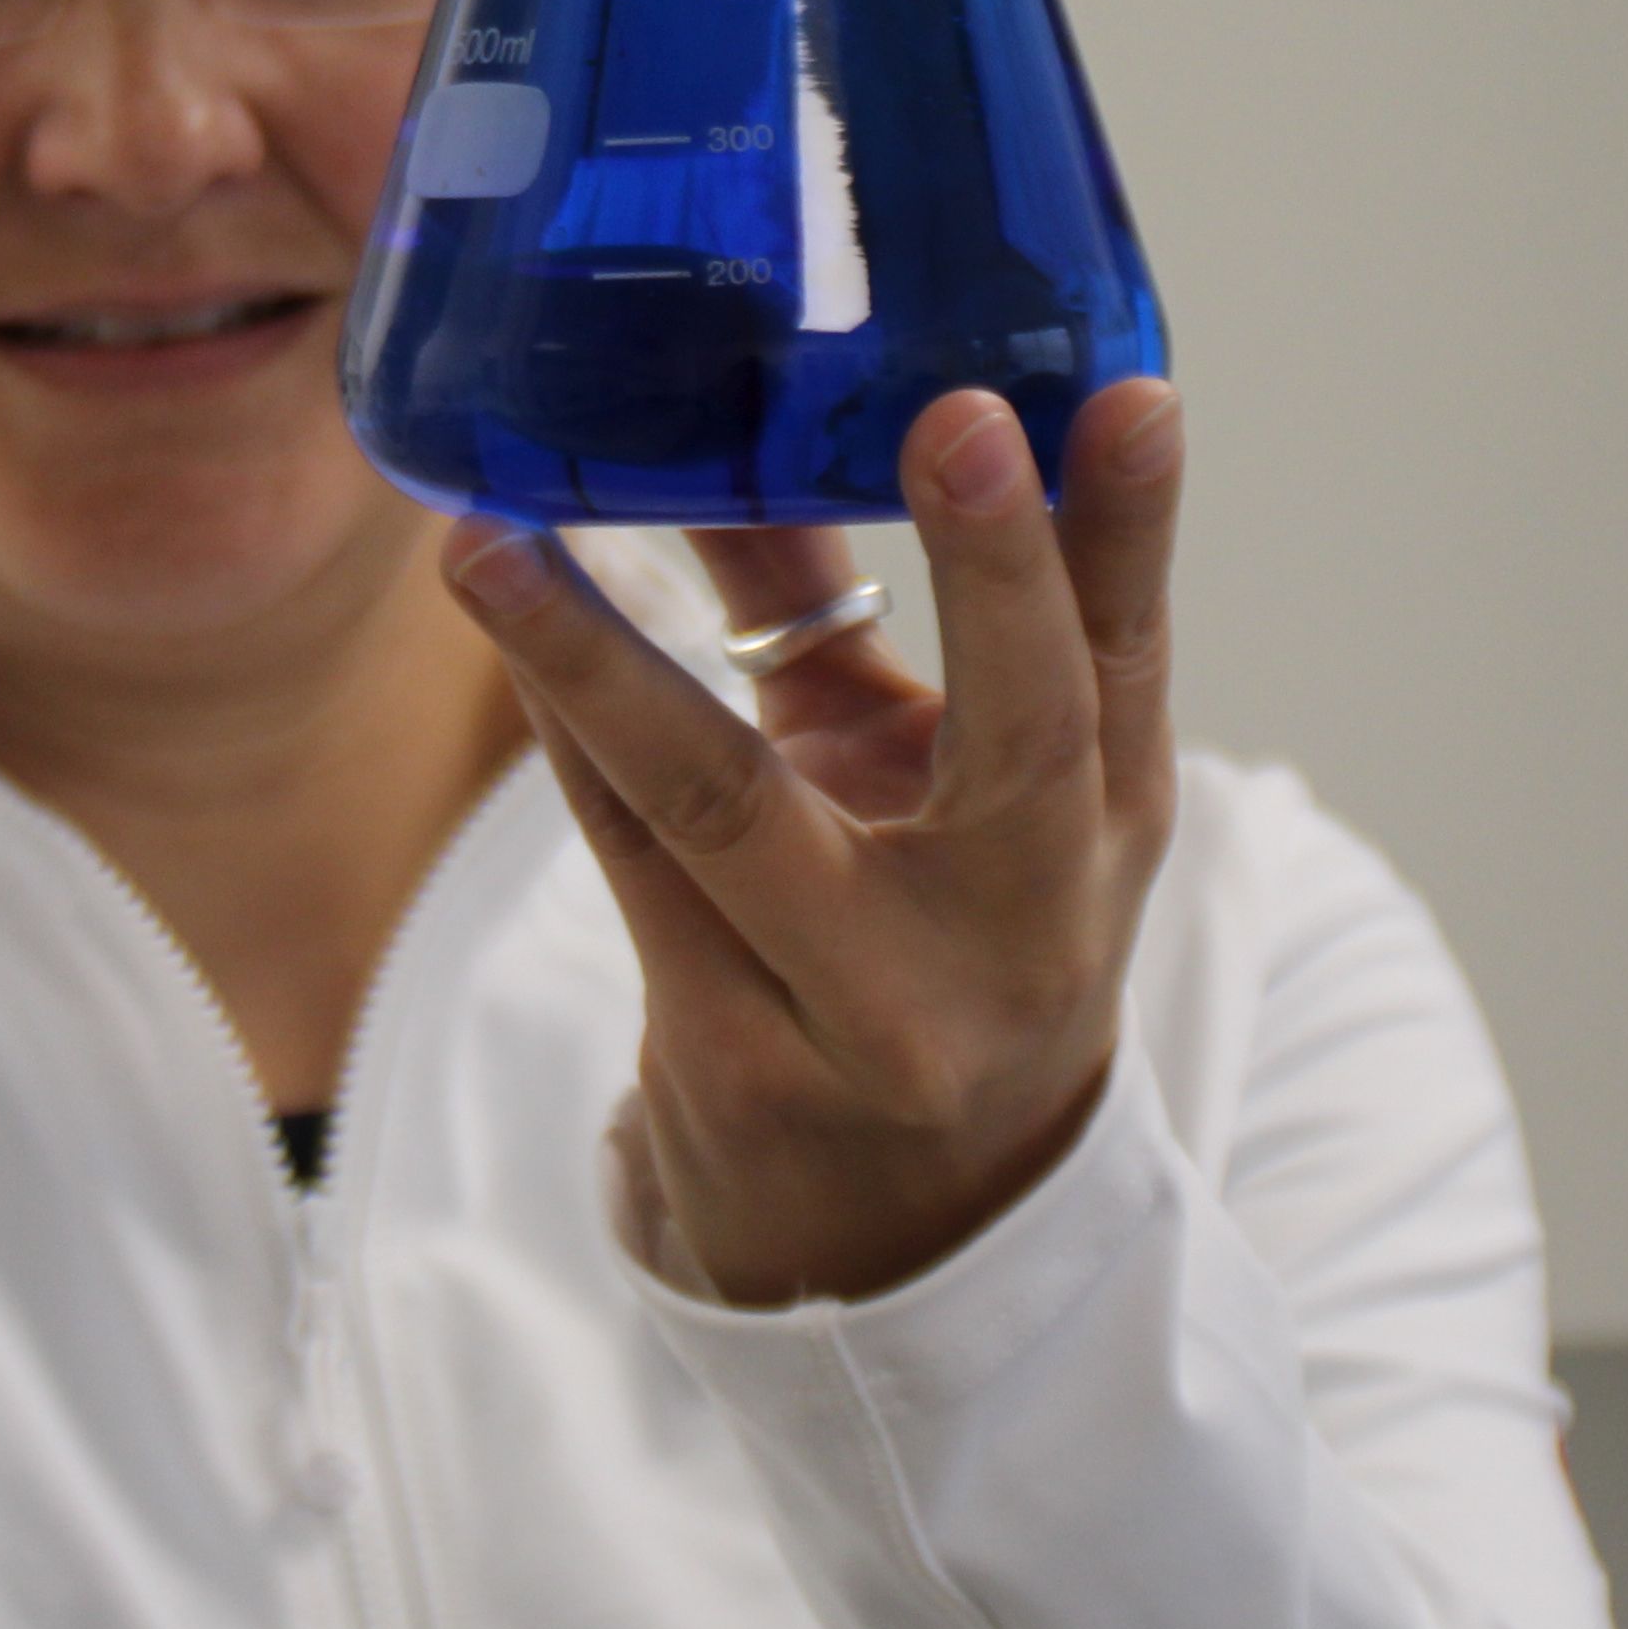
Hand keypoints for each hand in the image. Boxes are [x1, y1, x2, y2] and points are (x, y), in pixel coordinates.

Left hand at [444, 377, 1186, 1307]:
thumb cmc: (927, 943)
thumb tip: (737, 420)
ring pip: (732, 803)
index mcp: (1102, 830)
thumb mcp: (934, 784)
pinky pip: (626, 856)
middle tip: (953, 418)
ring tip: (494, 538)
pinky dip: (562, 721)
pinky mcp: (733, 1067)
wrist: (896, 1232)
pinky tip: (502, 613)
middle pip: (1026, 741)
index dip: (1133, 527)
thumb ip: (850, 610)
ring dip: (597, 655)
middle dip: (995, 575)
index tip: (1131, 396)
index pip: (1129, 658)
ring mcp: (877, 1012)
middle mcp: (1020, 924)